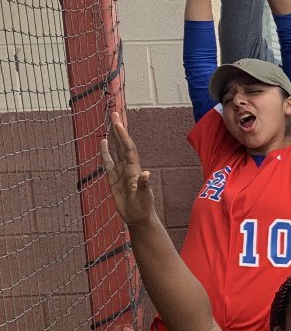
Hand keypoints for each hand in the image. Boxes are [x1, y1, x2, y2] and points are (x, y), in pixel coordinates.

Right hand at [100, 112, 155, 227]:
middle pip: (123, 144)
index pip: (128, 148)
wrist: (138, 217)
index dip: (123, 136)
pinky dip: (105, 152)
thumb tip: (147, 174)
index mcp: (135, 169)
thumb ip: (143, 185)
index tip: (118, 122)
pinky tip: (103, 142)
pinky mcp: (113, 178)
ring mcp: (121, 171)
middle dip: (119, 129)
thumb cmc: (143, 207)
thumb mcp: (144, 197)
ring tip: (110, 123)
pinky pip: (108, 162)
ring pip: (116, 150)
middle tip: (115, 113)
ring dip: (114, 137)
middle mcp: (128, 167)